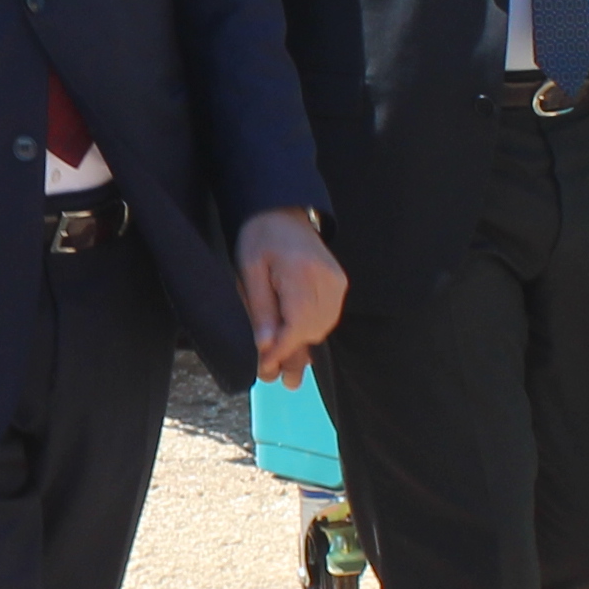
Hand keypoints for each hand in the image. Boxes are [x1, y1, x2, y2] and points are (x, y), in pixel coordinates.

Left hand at [235, 207, 345, 384]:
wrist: (283, 212)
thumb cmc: (260, 238)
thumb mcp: (249, 271)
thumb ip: (260, 309)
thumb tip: (267, 348)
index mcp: (301, 272)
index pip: (296, 325)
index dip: (281, 352)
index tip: (265, 371)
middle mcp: (326, 279)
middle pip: (311, 330)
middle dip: (291, 354)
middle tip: (269, 376)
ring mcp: (337, 281)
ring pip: (321, 328)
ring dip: (301, 345)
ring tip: (282, 367)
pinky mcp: (339, 283)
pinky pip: (327, 317)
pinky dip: (310, 331)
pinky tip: (294, 340)